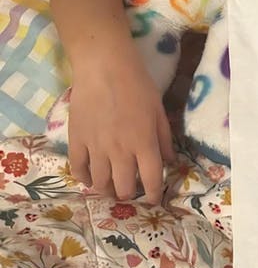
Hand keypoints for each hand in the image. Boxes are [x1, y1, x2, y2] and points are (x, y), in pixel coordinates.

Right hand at [67, 48, 175, 204]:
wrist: (104, 67)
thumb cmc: (138, 84)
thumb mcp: (159, 108)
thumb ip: (164, 137)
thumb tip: (169, 161)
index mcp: (144, 143)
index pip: (151, 180)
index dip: (154, 195)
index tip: (155, 200)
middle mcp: (120, 151)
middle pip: (123, 188)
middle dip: (130, 194)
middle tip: (132, 190)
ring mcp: (96, 148)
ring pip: (100, 184)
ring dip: (107, 190)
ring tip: (112, 188)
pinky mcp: (76, 141)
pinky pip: (78, 170)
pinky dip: (85, 179)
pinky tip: (91, 178)